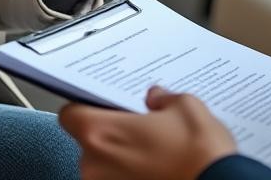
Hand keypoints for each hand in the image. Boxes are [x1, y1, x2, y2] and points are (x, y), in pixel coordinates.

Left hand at [60, 86, 237, 179]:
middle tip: (142, 132)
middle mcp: (95, 166)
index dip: (87, 108)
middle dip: (113, 137)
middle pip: (89, 144)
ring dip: (123, 162)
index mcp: (101, 133)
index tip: (104, 107)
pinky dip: (134, 179)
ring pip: (105, 169)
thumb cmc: (200, 155)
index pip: (70, 114)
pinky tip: (160, 172)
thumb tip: (156, 99)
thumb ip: (163, 99)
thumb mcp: (186, 108)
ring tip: (157, 157)